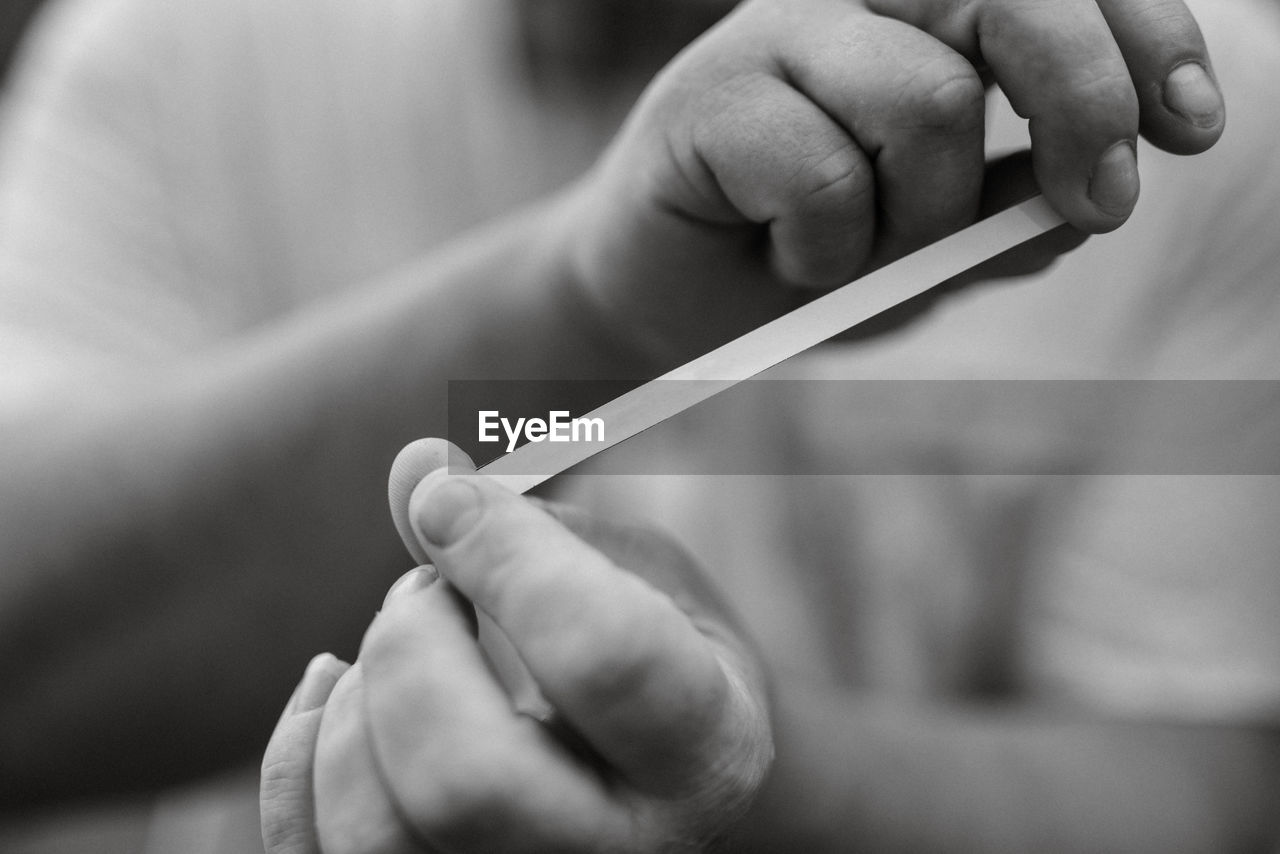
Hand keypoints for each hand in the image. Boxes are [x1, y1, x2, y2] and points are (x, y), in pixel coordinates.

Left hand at [261, 440, 772, 852]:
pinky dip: (300, 751)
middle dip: (413, 646)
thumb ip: (534, 522)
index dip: (509, 559)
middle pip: (467, 779)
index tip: (450, 501)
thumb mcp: (635, 573)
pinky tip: (341, 688)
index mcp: (705, 753)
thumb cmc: (654, 657)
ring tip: (405, 639)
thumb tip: (417, 470)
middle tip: (426, 586)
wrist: (653, 776)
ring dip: (355, 700)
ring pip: (377, 834)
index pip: (602, 658)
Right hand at [557, 0, 1221, 360]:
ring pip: (927, 100)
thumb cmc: (799, 262)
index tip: (1190, 126)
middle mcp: (850, 2)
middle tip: (1103, 200)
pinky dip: (826, 252)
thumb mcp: (932, 251)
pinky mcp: (705, 96)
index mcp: (915, 14)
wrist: (665, 306)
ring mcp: (774, 38)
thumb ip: (1010, 215)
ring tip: (852, 254)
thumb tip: (1095, 194)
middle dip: (1083, 96)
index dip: (1141, 31)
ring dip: (915, 217)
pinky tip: (784, 262)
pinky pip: (825, 177)